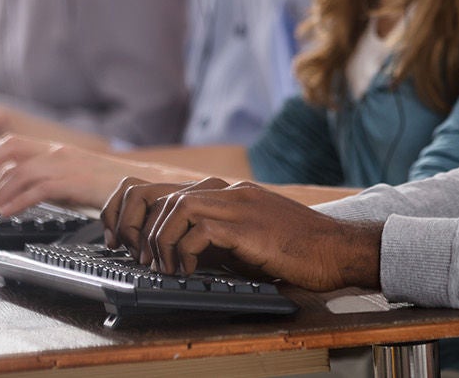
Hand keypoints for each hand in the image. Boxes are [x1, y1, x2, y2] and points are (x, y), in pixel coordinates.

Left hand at [0, 140, 162, 217]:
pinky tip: (6, 214)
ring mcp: (66, 164)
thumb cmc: (108, 186)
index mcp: (54, 150)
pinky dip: (18, 202)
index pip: (12, 144)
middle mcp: (57, 151)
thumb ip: (46, 180)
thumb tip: (18, 194)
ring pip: (20, 173)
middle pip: (10, 151)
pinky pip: (39, 189)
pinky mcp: (74, 181)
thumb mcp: (71, 179)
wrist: (142, 185)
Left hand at [101, 177, 383, 291]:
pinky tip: (188, 269)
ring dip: (158, 240)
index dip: (129, 212)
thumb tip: (174, 254)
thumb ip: (212, 237)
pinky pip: (197, 229)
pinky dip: (183, 251)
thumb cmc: (296, 250)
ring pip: (172, 206)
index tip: (121, 240)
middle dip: (132, 224)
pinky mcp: (245, 222)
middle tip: (133, 255)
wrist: (336, 249)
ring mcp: (236, 202)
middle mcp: (225, 190)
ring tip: (162, 267)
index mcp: (223, 192)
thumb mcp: (244, 239)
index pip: (158, 188)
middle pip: (155, 191)